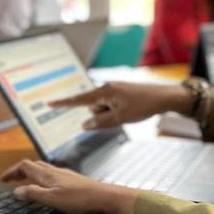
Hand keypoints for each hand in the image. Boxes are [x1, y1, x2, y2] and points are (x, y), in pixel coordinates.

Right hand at [1, 159, 136, 213]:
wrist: (106, 198)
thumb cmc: (81, 199)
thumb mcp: (52, 199)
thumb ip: (34, 194)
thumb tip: (16, 191)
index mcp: (48, 175)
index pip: (24, 166)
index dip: (12, 171)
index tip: (3, 179)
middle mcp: (56, 171)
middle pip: (33, 165)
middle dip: (20, 171)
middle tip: (11, 180)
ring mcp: (66, 175)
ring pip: (43, 169)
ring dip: (31, 174)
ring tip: (25, 182)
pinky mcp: (74, 181)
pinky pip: (52, 175)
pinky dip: (42, 178)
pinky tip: (48, 187)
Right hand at [49, 82, 192, 129]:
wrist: (165, 97)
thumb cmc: (143, 106)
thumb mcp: (120, 118)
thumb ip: (100, 123)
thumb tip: (84, 125)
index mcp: (104, 91)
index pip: (79, 100)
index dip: (63, 103)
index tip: (49, 104)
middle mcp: (106, 88)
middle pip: (94, 108)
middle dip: (103, 116)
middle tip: (123, 115)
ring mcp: (114, 90)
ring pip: (104, 109)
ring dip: (112, 115)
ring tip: (130, 112)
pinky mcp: (121, 93)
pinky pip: (112, 107)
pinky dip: (118, 112)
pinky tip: (132, 110)